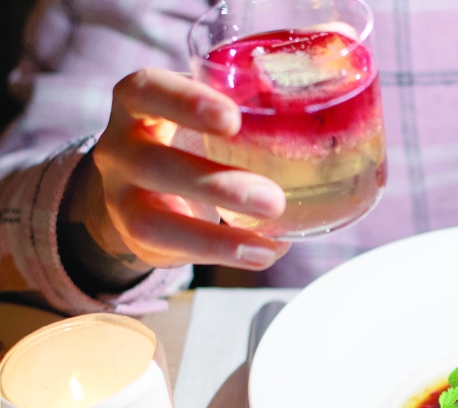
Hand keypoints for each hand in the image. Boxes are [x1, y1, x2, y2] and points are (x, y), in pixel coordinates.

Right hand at [76, 68, 288, 273]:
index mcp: (138, 103)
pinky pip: (171, 250)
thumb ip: (248, 116)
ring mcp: (120, 196)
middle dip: (216, 184)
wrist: (138, 184)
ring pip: (152, 220)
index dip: (186, 102)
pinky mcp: (135, 236)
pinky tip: (263, 253)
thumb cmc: (187, 139)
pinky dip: (221, 254)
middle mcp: (120, 147)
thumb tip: (324, 136)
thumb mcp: (202, 116)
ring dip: (215, 238)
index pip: (148, 90)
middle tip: (272, 199)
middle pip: (152, 163)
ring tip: (267, 243)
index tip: (233, 118)